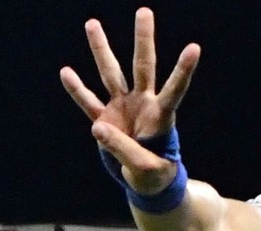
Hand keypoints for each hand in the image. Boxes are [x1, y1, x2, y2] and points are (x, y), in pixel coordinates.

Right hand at [59, 8, 199, 193]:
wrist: (147, 183)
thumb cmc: (156, 175)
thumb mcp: (146, 168)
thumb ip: (124, 149)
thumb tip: (98, 128)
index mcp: (161, 117)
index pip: (174, 89)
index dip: (183, 70)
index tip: (194, 48)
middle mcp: (143, 105)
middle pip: (143, 66)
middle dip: (144, 39)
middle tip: (145, 11)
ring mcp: (124, 108)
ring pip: (111, 74)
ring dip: (101, 49)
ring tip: (92, 23)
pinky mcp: (106, 120)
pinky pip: (88, 102)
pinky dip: (77, 89)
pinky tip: (66, 71)